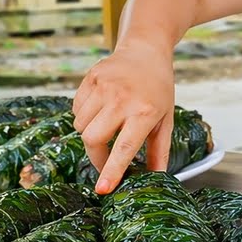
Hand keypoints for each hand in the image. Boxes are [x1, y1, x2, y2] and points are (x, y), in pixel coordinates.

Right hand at [72, 41, 175, 193]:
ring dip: (90, 133)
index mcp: (144, 112)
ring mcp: (104, 86)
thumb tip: (155, 178)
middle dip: (95, 156)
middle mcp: (122, 99)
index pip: (124, 147)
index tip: (103, 189)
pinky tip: (101, 108)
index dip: (112, 170)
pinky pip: (76, 109)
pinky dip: (84, 116)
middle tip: (105, 160)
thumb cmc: (158, 90)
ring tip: (108, 125)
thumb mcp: (165, 120)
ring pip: (81, 125)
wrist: (146, 51)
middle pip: (93, 139)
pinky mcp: (91, 78)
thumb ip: (159, 151)